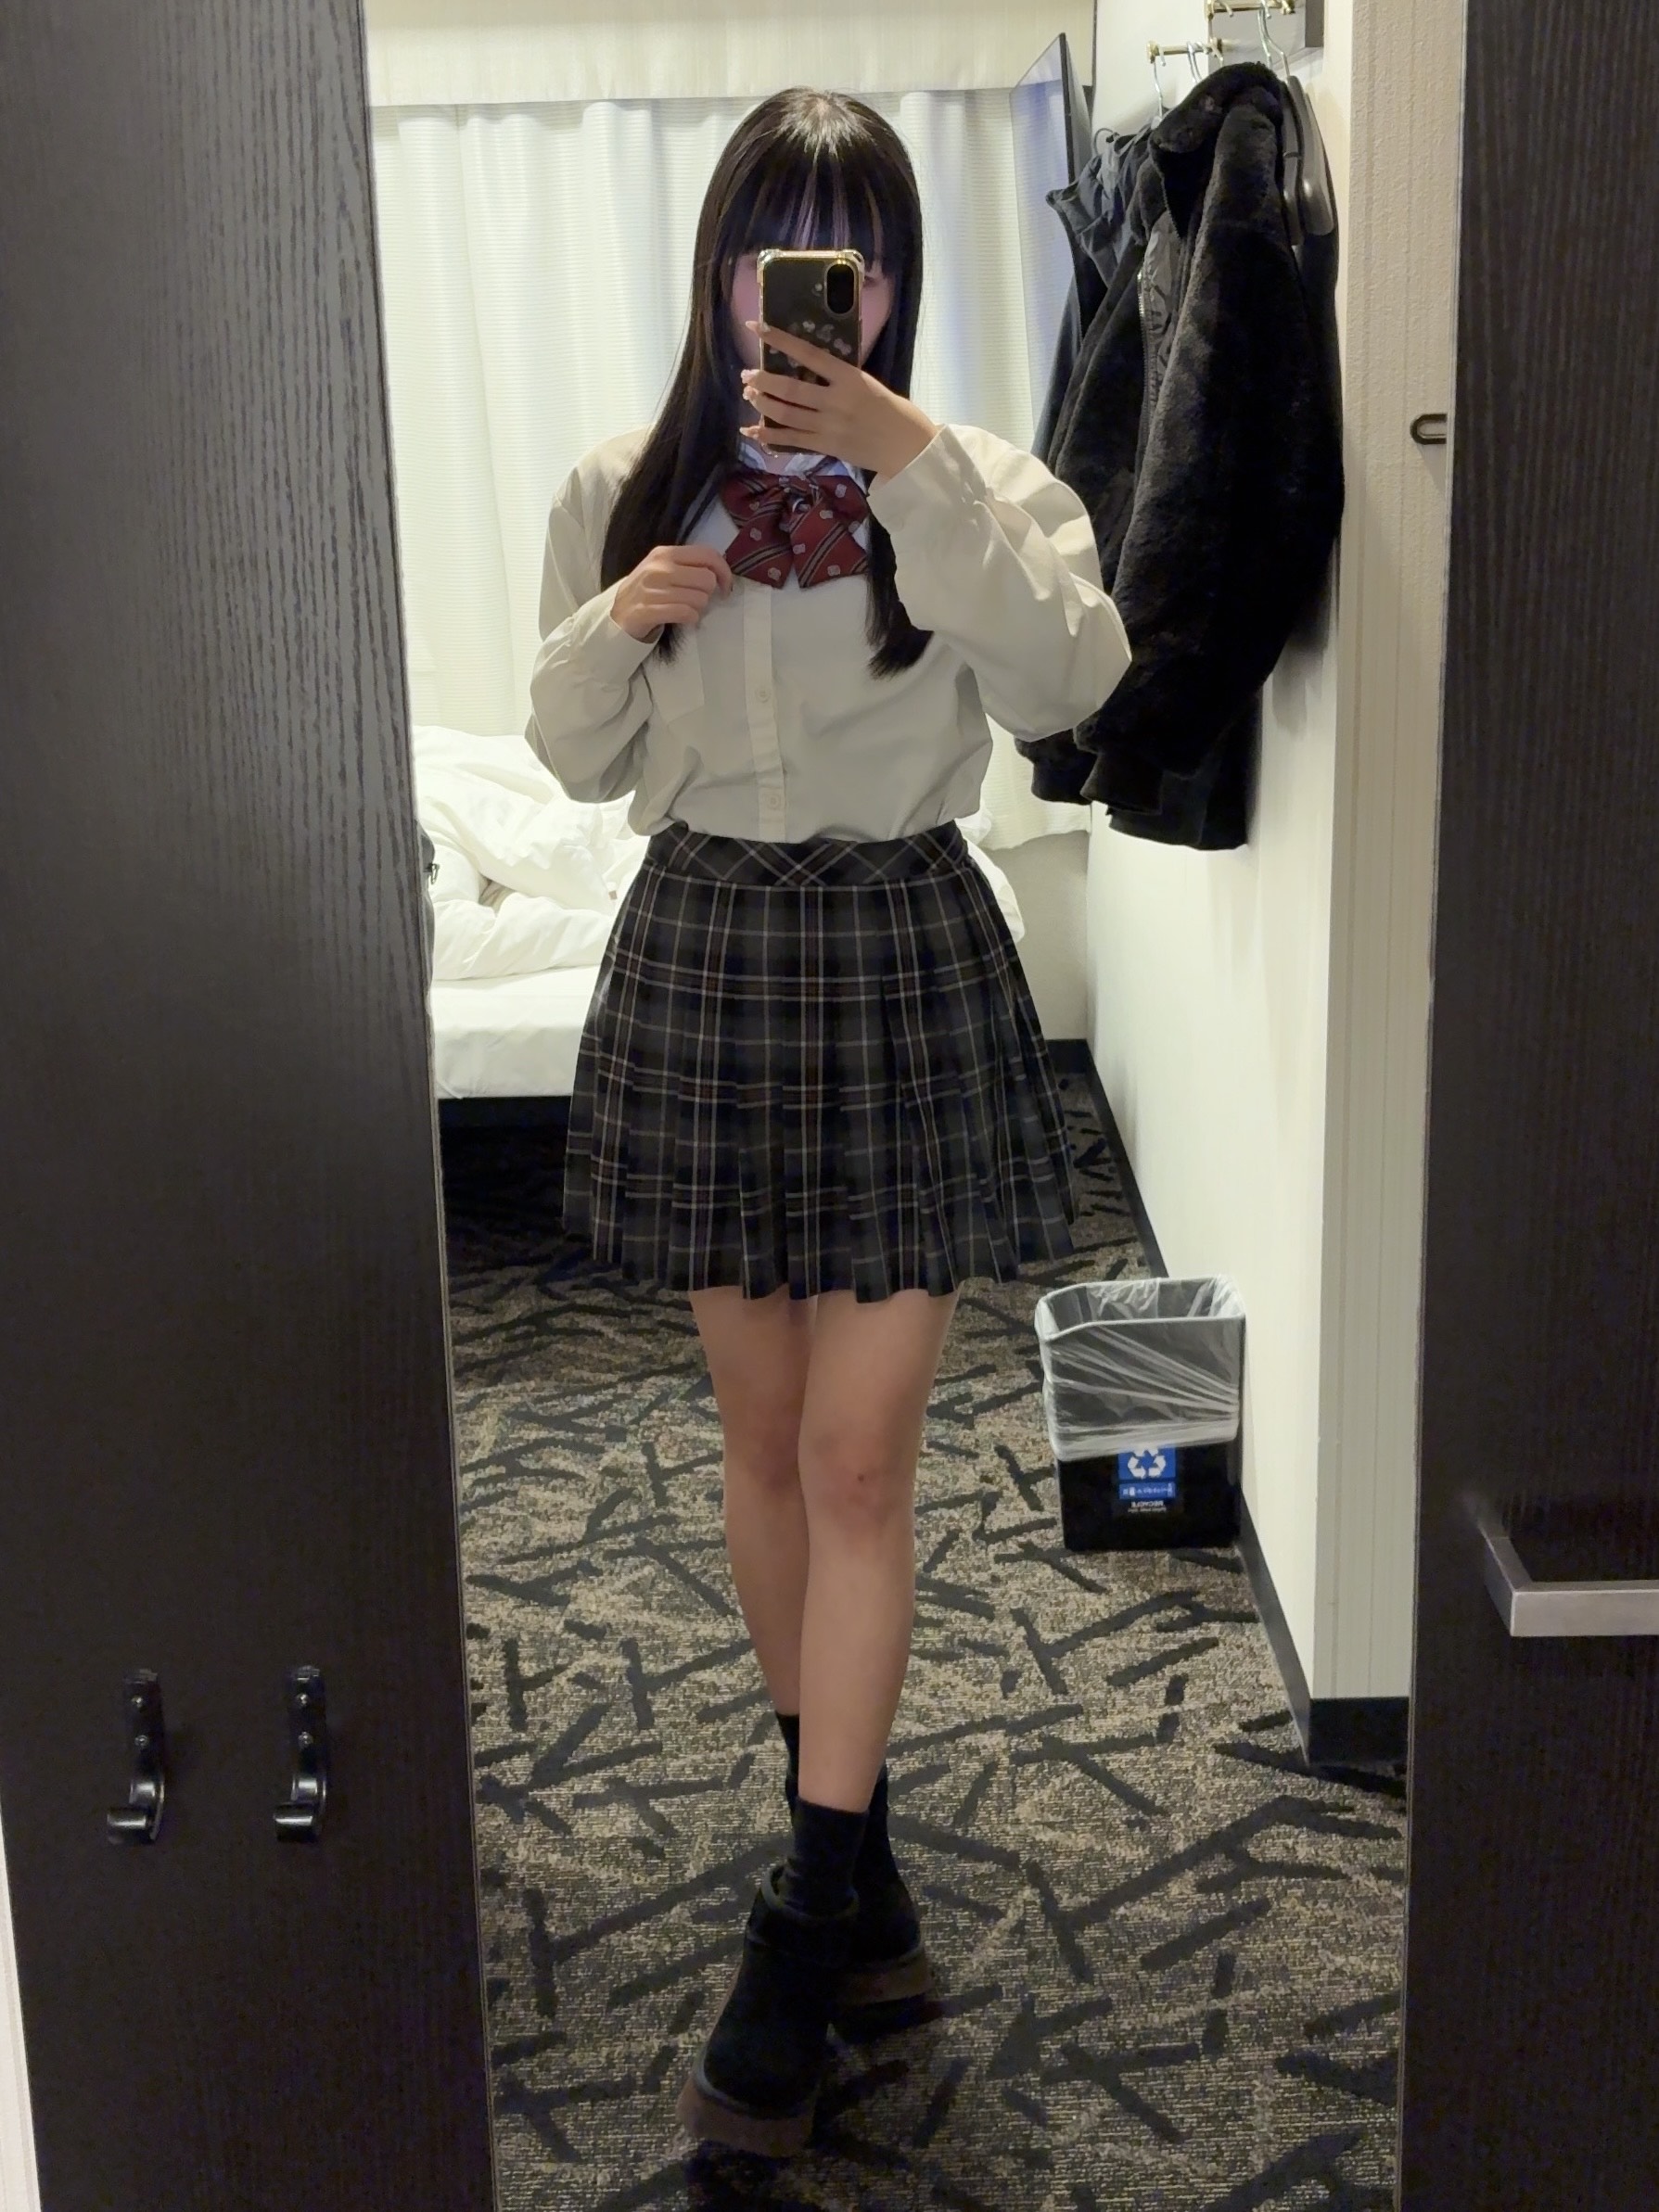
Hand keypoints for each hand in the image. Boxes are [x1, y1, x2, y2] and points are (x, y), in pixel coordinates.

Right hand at [612, 545, 733, 640]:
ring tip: (685, 608)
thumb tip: (719, 571)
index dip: (724, 570)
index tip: (725, 586)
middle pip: (707, 579)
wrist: (618, 613)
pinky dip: (691, 619)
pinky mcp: (649, 611)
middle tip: (697, 599)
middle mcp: (659, 568)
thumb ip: (688, 564)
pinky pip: (686, 614)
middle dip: (708, 594)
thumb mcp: (663, 568)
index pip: (707, 554)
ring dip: (698, 608)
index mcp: (665, 553)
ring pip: (699, 599)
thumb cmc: (647, 590)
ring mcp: (653, 589)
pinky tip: (683, 618)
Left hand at [742, 322, 937, 482]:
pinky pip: (791, 440)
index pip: (808, 354)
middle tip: (747, 374)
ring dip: (764, 402)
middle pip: (791, 388)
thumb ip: (839, 378)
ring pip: (787, 413)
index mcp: (849, 378)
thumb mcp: (868, 383)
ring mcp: (829, 426)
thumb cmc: (891, 410)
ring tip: (749, 393)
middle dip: (764, 379)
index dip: (780, 340)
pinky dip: (768, 434)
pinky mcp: (826, 446)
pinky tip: (751, 429)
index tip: (757, 327)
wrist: (907, 447)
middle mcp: (836, 401)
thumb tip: (809, 369)